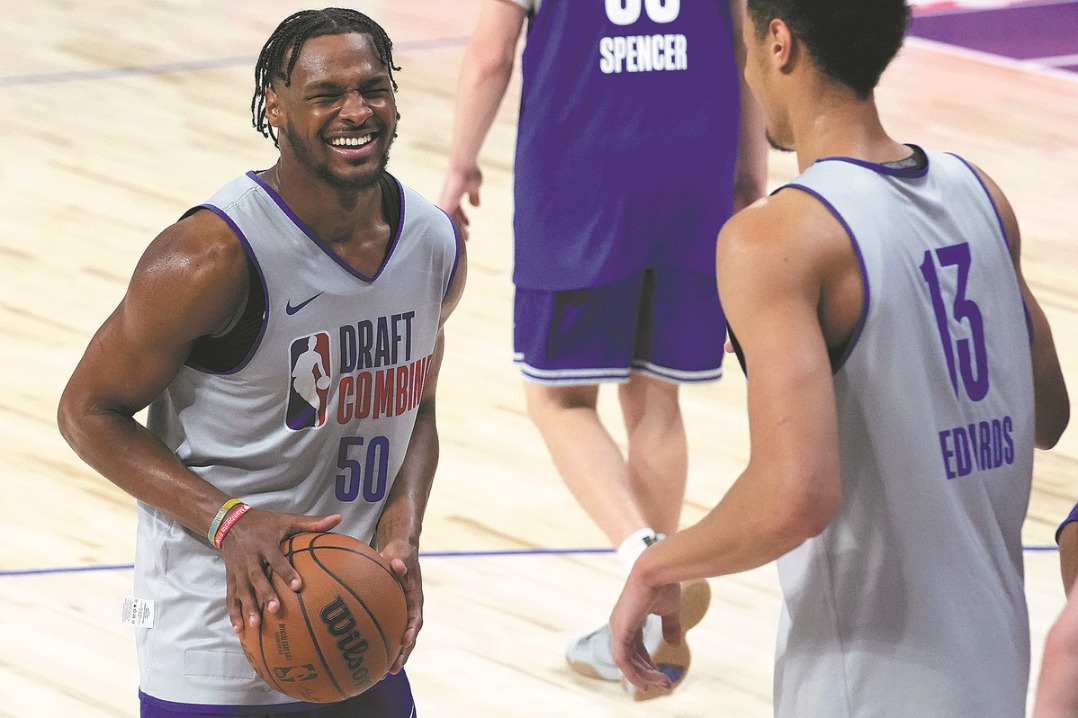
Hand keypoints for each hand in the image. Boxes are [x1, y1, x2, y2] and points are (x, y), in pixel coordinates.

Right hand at [220, 508, 341, 633]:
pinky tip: (239, 630)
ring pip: (242, 590)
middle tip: (275, 610)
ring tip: (255, 625)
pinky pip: (230, 597)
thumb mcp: (287, 519)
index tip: (298, 586)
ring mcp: (238, 569)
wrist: (230, 522)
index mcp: (265, 543)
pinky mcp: (230, 577)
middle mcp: (249, 558)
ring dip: (247, 608)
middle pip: (256, 578)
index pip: (276, 559)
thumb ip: (312, 522)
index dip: (286, 572)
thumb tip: (338, 519)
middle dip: (265, 594)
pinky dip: (233, 613)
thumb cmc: (265, 523)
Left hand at [379, 538, 422, 673]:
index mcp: (415, 597)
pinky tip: (363, 658)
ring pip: (397, 638)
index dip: (411, 630)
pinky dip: (378, 645)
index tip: (405, 641)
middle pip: (409, 636)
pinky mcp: (389, 614)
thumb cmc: (399, 551)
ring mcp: (400, 613)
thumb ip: (399, 558)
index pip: (416, 617)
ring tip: (380, 675)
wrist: (398, 552)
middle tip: (392, 669)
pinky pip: (385, 632)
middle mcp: (409, 608)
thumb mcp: (400, 552)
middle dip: (402, 654)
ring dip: (391, 656)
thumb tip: (397, 565)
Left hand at [437, 165, 482, 241]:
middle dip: (460, 227)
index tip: (469, 225)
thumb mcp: (474, 187)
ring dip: (459, 231)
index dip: (462, 217)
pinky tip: (462, 236)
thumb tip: (476, 205)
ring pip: (450, 221)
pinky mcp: (446, 206)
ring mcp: (445, 203)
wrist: (463, 166)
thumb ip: (474, 196)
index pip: (457, 209)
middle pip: (452, 217)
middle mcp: (447, 200)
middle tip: (467, 237)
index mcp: (453, 195)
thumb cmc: (469, 172)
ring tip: (466, 239)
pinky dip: (456, 229)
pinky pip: (450, 222)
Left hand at [610, 571, 682, 692]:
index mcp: (630, 619)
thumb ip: (670, 627)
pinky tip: (646, 682)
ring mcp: (618, 628)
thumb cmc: (663, 585)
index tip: (662, 676)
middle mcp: (621, 624)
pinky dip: (634, 673)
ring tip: (663, 684)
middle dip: (648, 673)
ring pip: (627, 663)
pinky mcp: (620, 631)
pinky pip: (623, 660)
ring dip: (644, 676)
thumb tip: (674, 645)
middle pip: (632, 657)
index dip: (648, 663)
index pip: (636, 648)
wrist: (657, 571)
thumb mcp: (669, 610)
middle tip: (665, 685)